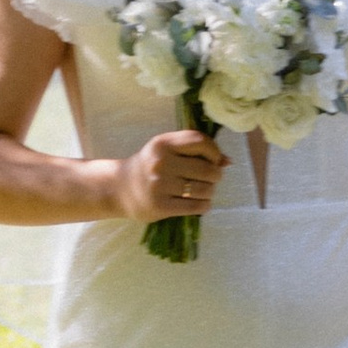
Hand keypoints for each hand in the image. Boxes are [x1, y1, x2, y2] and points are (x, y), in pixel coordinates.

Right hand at [113, 125, 227, 223]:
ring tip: (204, 191)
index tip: (214, 159)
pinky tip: (201, 202)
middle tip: (211, 178)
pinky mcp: (160, 206)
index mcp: (163, 143)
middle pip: (207, 169)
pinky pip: (196, 206)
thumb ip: (195, 151)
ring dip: (210, 191)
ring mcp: (160, 186)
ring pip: (204, 189)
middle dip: (215, 175)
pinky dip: (204, 205)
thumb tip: (228, 161)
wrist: (118, 189)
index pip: (200, 141)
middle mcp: (161, 163)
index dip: (214, 151)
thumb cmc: (149, 167)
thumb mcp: (166, 151)